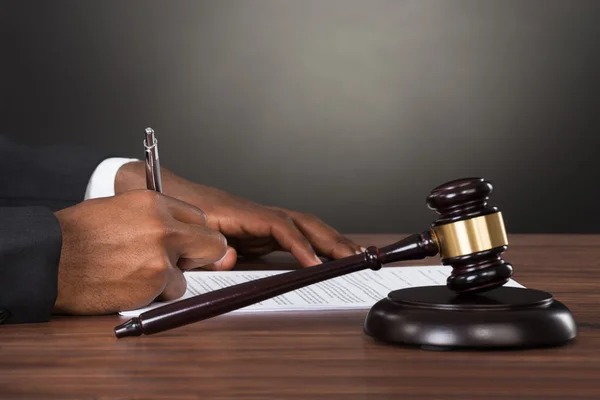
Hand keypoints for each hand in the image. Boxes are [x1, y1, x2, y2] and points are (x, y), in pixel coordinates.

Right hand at [53, 190, 228, 314]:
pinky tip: (130, 284)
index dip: (192, 234)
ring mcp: (162, 254)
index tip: (183, 243)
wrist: (50, 259)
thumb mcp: (121, 209)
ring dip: (170, 279)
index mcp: (155, 202)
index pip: (199, 218)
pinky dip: (156, 294)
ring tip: (136, 273)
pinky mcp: (156, 281)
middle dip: (201, 255)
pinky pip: (173, 292)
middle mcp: (164, 225)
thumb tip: (183, 232)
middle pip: (214, 243)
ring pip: (190, 273)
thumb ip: (156, 218)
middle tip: (181, 262)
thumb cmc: (79, 236)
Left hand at [115, 162, 363, 269]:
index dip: (299, 244)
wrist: (161, 189)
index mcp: (241, 212)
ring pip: (302, 226)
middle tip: (355, 258)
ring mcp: (259, 221)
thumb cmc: (173, 208)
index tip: (315, 264)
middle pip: (303, 221)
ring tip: (351, 256)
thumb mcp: (186, 231)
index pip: (280, 226)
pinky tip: (323, 258)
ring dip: (328, 240)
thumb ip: (206, 247)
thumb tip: (232, 258)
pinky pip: (291, 236)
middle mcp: (256, 214)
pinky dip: (311, 246)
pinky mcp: (256, 230)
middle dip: (330, 239)